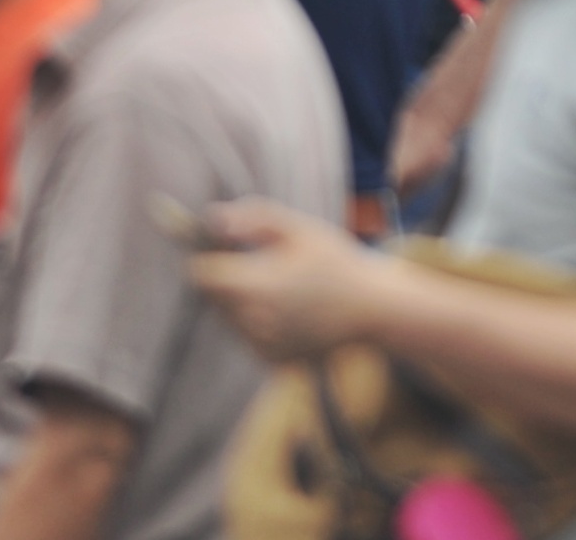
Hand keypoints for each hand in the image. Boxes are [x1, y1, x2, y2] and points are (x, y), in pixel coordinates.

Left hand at [186, 200, 396, 360]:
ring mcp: (261, 344)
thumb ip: (255, 218)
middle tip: (257, 262)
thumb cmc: (337, 261)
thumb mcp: (301, 229)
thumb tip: (213, 217)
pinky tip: (287, 308)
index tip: (221, 246)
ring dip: (239, 300)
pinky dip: (256, 321)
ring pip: (228, 318)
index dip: (206, 257)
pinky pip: (247, 336)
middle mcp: (254, 321)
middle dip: (226, 278)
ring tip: (279, 285)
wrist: (372, 308)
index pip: (203, 274)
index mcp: (257, 286)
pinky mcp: (270, 359)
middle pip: (213, 297)